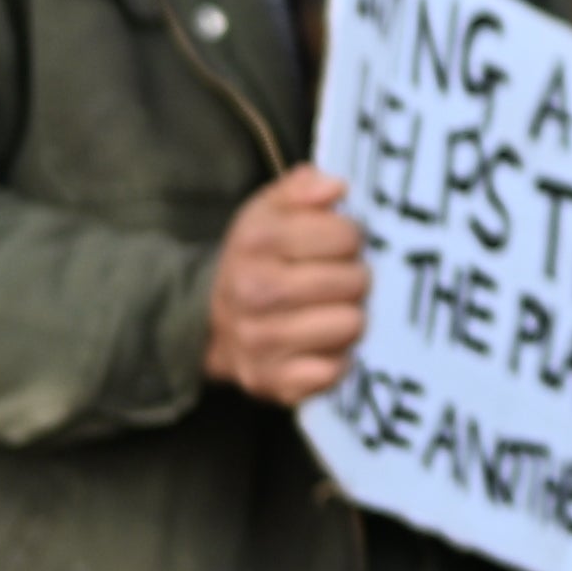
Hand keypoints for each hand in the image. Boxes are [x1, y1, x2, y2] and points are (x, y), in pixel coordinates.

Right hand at [205, 161, 371, 403]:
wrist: (212, 320)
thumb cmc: (260, 258)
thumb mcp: (272, 210)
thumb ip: (302, 188)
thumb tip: (335, 187)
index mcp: (255, 242)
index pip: (344, 235)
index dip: (353, 237)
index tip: (343, 242)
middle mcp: (252, 293)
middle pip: (354, 282)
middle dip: (358, 278)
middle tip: (345, 279)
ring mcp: (259, 342)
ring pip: (349, 326)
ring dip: (352, 318)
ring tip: (335, 310)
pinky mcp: (271, 383)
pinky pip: (332, 373)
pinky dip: (337, 360)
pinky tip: (324, 345)